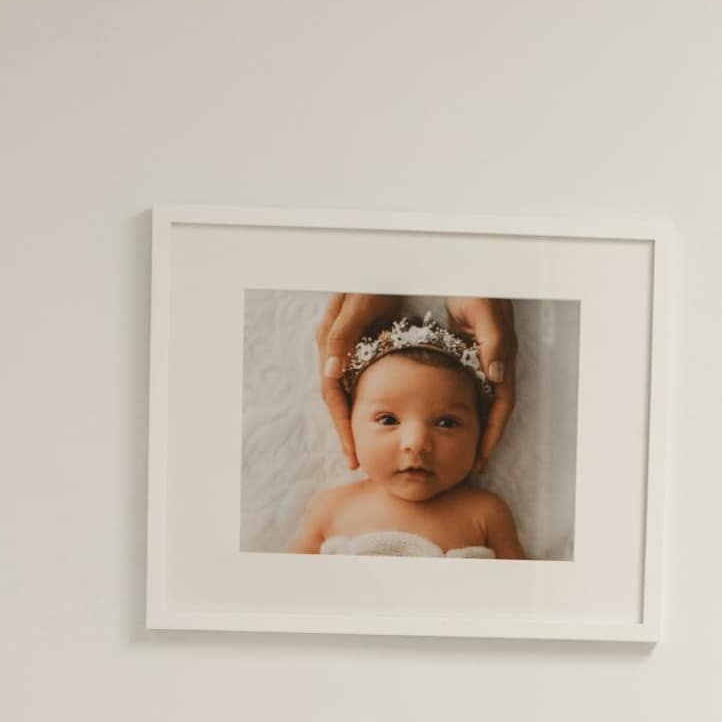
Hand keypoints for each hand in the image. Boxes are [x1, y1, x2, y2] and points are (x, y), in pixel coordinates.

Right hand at [313, 292, 403, 470]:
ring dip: (355, 418)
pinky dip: (368, 400)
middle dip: (347, 430)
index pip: (332, 393)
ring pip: (348, 391)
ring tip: (364, 447)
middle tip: (357, 462)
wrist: (390, 260)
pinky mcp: (362, 342)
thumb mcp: (361, 304)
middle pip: (338, 398)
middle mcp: (334, 347)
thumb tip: (331, 373)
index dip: (341, 425)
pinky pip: (361, 379)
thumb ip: (344, 335)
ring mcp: (348, 345)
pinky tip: (379, 415)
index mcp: (330, 341)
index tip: (352, 454)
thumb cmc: (376, 279)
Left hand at [447, 296, 516, 465]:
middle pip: (490, 410)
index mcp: (500, 358)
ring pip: (477, 402)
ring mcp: (479, 360)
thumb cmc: (477, 287)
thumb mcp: (484, 311)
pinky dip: (455, 406)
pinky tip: (440, 419)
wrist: (468, 270)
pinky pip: (463, 388)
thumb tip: (497, 375)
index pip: (501, 405)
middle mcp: (492, 364)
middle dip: (483, 439)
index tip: (482, 457)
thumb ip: (493, 341)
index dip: (493, 433)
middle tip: (470, 466)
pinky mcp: (465, 354)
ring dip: (470, 426)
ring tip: (456, 452)